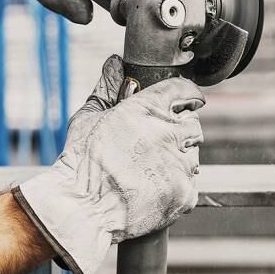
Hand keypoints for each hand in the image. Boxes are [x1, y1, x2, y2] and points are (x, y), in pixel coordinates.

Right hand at [13, 56, 204, 273]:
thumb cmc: (81, 163)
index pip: (184, 89)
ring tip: (150, 171)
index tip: (191, 100)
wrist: (83, 210)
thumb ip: (107, 87)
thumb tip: (115, 62)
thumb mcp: (89, 117)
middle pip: (192, 124)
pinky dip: (176, 188)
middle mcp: (167, 133)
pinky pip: (190, 185)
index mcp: (146, 108)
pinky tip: (153, 190)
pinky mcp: (184, 193)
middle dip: (180, 131)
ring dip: (179, 160)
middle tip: (159, 144)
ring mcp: (178, 164)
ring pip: (192, 155)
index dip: (189, 94)